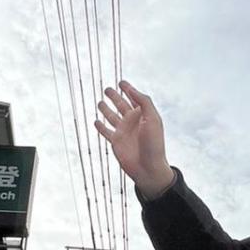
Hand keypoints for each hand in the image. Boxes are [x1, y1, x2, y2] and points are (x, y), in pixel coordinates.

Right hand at [95, 80, 174, 197]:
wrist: (148, 167)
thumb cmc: (154, 144)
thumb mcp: (153, 119)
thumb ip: (144, 102)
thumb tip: (133, 90)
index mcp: (143, 115)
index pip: (134, 98)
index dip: (128, 89)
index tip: (121, 82)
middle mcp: (132, 121)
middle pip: (121, 105)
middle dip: (115, 97)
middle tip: (107, 89)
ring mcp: (123, 131)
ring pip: (112, 116)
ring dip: (106, 109)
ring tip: (100, 102)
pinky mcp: (116, 141)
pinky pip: (106, 131)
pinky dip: (100, 127)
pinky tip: (96, 121)